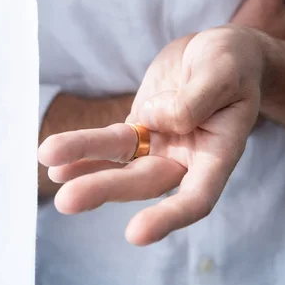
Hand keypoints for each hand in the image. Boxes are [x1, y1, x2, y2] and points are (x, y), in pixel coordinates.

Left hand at [38, 25, 263, 245]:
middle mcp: (187, 158)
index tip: (135, 233)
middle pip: (145, 182)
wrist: (217, 50)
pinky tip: (56, 161)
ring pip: (121, 163)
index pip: (198, 197)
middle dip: (106, 189)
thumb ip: (194, 99)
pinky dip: (85, 152)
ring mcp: (161, 144)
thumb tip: (152, 120)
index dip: (170, 217)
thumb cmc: (232, 62)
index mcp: (219, 153)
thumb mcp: (223, 72)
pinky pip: (111, 144)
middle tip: (67, 200)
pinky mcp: (141, 127)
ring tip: (51, 172)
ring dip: (86, 169)